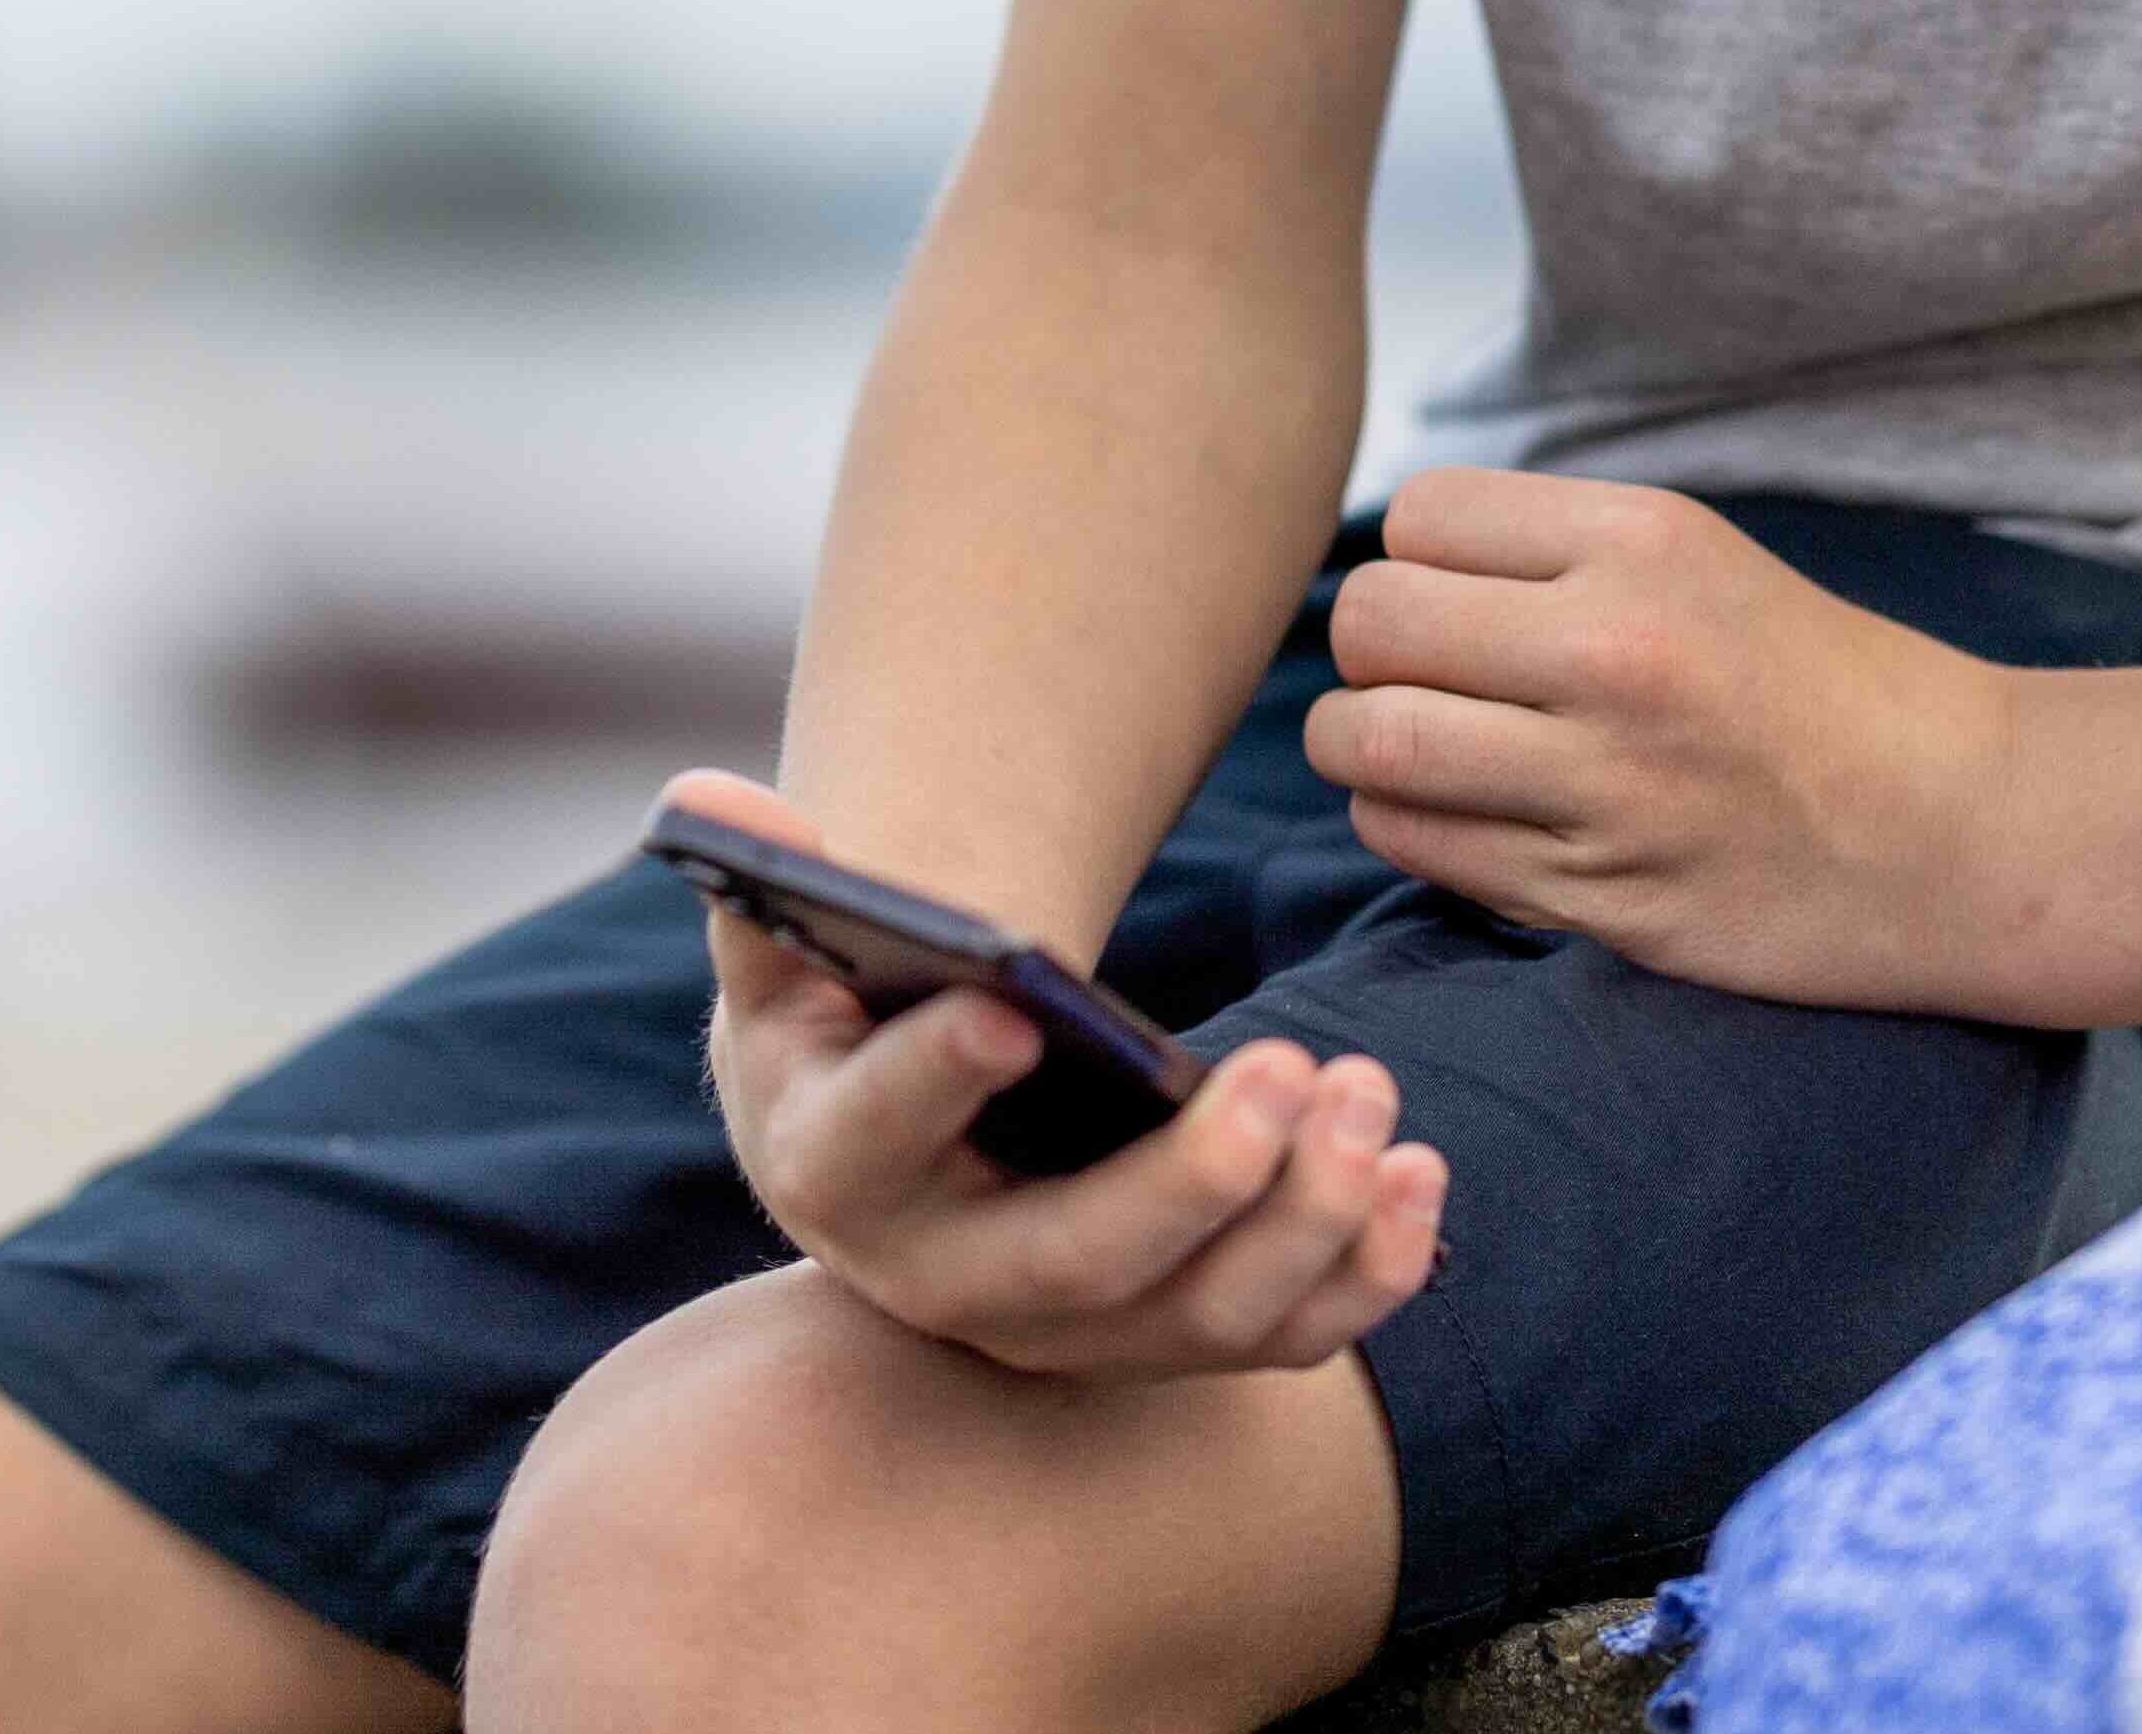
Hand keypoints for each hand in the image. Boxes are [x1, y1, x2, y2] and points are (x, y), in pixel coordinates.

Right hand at [661, 771, 1446, 1383]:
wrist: (902, 1156)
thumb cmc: (846, 1033)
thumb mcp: (785, 962)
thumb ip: (766, 885)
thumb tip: (717, 798)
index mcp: (836, 1173)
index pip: (877, 1138)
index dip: (935, 1077)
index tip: (1016, 1004)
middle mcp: (948, 1286)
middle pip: (1077, 1265)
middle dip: (1196, 1180)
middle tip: (1296, 1069)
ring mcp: (1066, 1333)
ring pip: (1198, 1317)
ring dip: (1305, 1219)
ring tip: (1370, 1092)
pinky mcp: (1167, 1342)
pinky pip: (1280, 1341)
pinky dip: (1367, 1277)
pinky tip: (1423, 1177)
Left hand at [1306, 469, 2013, 1010]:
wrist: (1966, 830)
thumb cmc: (1825, 689)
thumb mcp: (1702, 560)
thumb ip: (1552, 555)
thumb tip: (1388, 567)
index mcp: (1647, 541)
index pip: (1419, 517)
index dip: (1417, 560)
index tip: (1457, 600)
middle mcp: (1619, 650)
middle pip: (1370, 623)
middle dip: (1372, 654)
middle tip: (1419, 680)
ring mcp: (1606, 781)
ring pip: (1370, 743)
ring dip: (1366, 748)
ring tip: (1415, 753)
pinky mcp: (1601, 893)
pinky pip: (1417, 845)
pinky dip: (1409, 827)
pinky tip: (1461, 819)